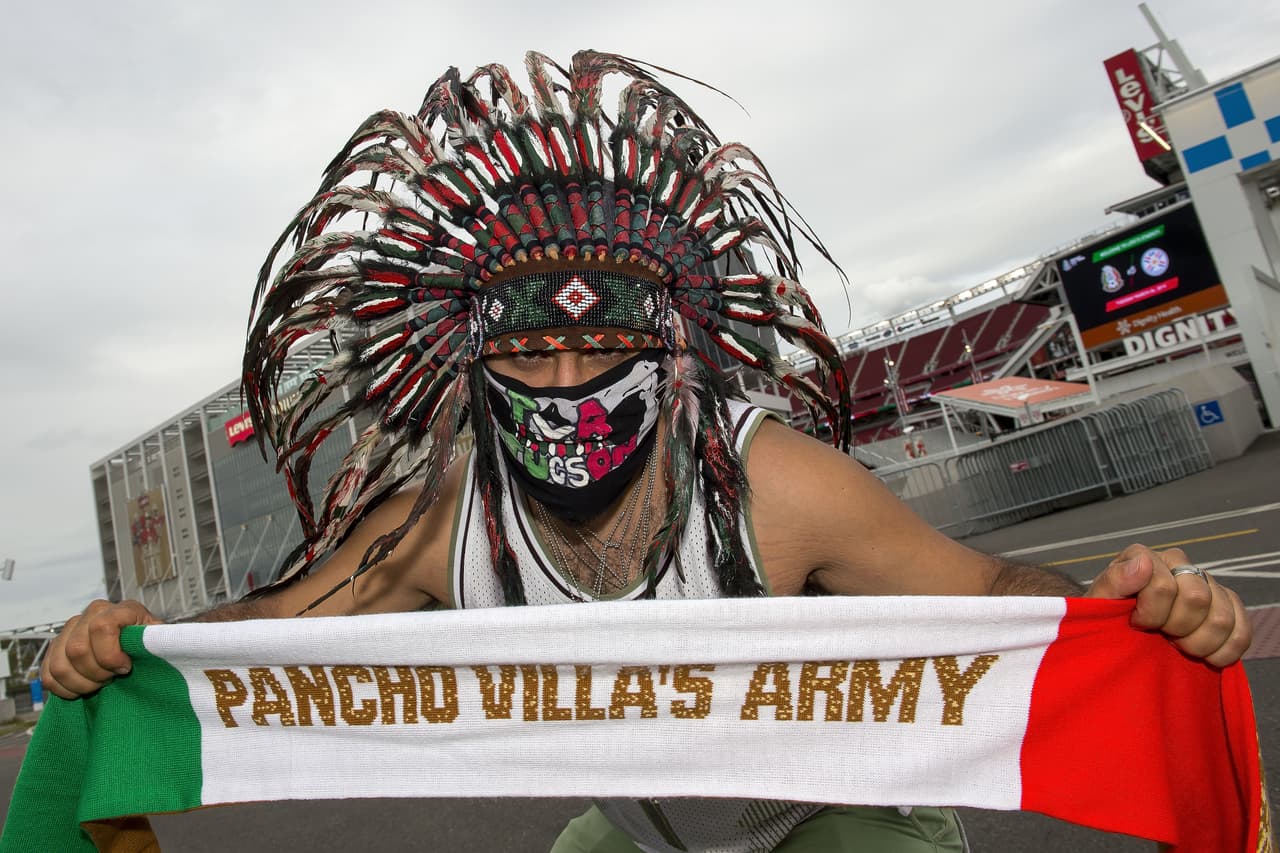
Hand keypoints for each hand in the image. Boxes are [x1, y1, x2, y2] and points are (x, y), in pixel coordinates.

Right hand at [41, 600, 162, 698]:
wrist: (137, 654)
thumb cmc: (152, 650)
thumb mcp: (161, 643)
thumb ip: (158, 640)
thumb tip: (155, 642)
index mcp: (121, 609)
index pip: (102, 627)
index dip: (111, 655)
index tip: (126, 668)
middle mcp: (92, 613)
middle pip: (77, 650)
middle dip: (96, 674)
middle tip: (111, 680)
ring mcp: (71, 629)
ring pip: (59, 665)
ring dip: (80, 684)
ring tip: (99, 684)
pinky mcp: (56, 648)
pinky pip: (47, 675)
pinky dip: (64, 689)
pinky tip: (83, 688)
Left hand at [1086, 545, 1250, 666]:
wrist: (1121, 632)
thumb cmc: (1106, 617)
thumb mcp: (1099, 602)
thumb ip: (1116, 580)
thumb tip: (1144, 562)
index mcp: (1147, 557)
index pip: (1164, 586)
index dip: (1150, 614)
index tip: (1135, 623)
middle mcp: (1180, 564)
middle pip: (1197, 599)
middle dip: (1175, 628)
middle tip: (1160, 636)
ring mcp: (1207, 583)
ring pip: (1222, 618)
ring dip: (1198, 643)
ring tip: (1177, 645)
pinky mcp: (1228, 605)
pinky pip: (1242, 630)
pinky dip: (1225, 651)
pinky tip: (1205, 656)